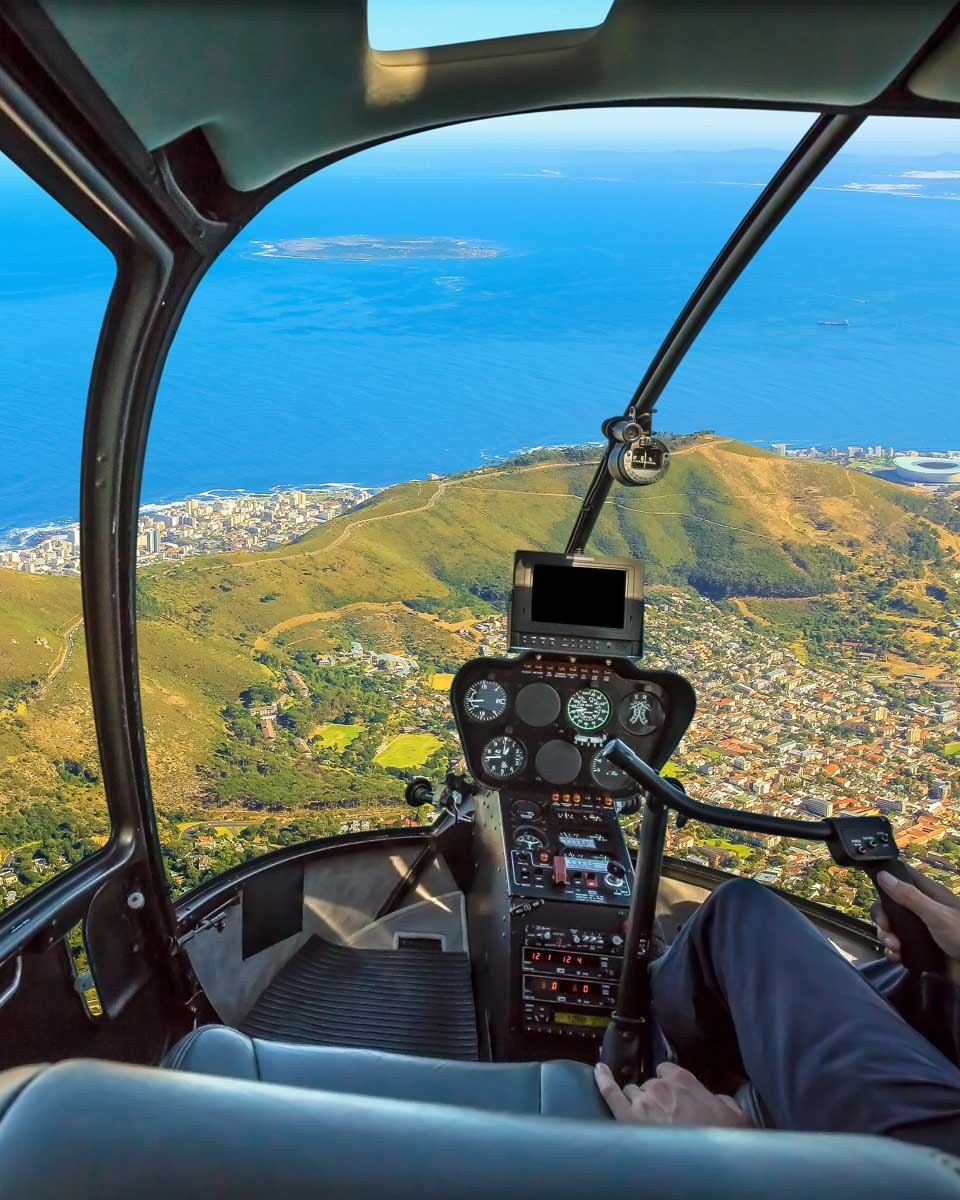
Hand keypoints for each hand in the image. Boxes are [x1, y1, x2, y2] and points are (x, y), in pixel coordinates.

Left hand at [594, 1061, 749, 1127]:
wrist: (704, 1167)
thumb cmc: (720, 1140)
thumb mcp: (734, 1115)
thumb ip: (721, 1100)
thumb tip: (716, 1098)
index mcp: (682, 1079)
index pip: (667, 1070)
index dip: (668, 1082)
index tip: (672, 1094)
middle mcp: (659, 1085)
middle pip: (649, 1084)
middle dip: (653, 1097)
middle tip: (663, 1115)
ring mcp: (640, 1101)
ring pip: (631, 1092)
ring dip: (636, 1101)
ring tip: (644, 1117)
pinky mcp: (625, 1117)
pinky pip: (610, 1093)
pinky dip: (603, 1080)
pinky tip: (599, 1071)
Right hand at [875, 867, 959, 982]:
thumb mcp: (937, 915)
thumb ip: (910, 896)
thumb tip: (883, 875)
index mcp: (928, 895)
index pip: (902, 878)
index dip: (886, 880)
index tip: (876, 891)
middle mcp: (922, 910)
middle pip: (891, 906)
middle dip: (883, 917)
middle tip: (886, 928)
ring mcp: (920, 931)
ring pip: (892, 928)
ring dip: (887, 937)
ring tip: (894, 947)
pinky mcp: (919, 950)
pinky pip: (898, 948)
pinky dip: (893, 952)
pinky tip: (896, 956)